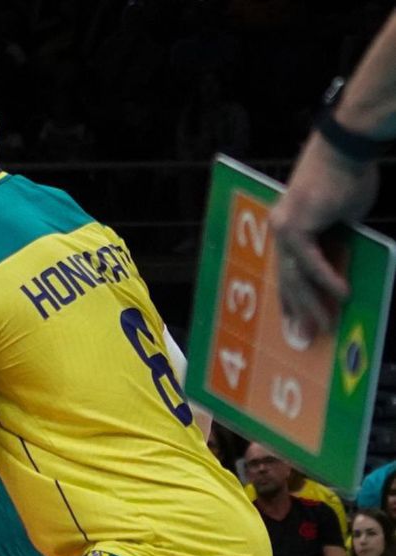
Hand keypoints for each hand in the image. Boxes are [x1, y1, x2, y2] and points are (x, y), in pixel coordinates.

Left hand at [268, 134, 378, 333]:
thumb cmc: (346, 178)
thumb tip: (339, 269)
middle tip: (306, 335)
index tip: (295, 320)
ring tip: (325, 326)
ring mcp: (284, 229)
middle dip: (298, 310)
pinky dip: (327, 279)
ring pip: (296, 276)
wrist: (345, 150)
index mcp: (287, 229)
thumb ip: (336, 243)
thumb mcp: (343, 219)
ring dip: (311, 303)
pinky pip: (311, 262)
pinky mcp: (295, 226)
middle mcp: (279, 231)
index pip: (287, 271)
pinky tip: (341, 296)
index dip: (292, 298)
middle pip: (287, 280)